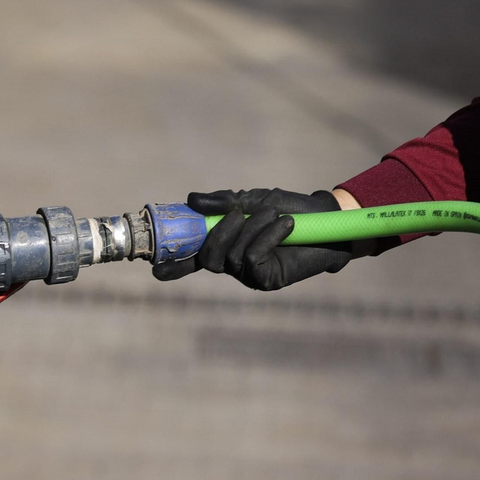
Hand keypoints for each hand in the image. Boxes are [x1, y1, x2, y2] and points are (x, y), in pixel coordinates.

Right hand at [151, 188, 351, 289]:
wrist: (326, 218)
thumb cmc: (288, 208)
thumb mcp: (253, 199)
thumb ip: (223, 201)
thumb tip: (191, 200)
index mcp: (224, 244)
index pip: (192, 257)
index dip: (173, 264)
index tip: (154, 268)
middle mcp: (233, 263)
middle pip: (208, 258)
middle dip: (218, 233)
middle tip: (238, 213)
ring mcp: (249, 274)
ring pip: (231, 257)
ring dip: (252, 229)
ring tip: (275, 214)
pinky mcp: (268, 280)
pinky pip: (252, 260)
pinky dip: (266, 238)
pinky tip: (285, 226)